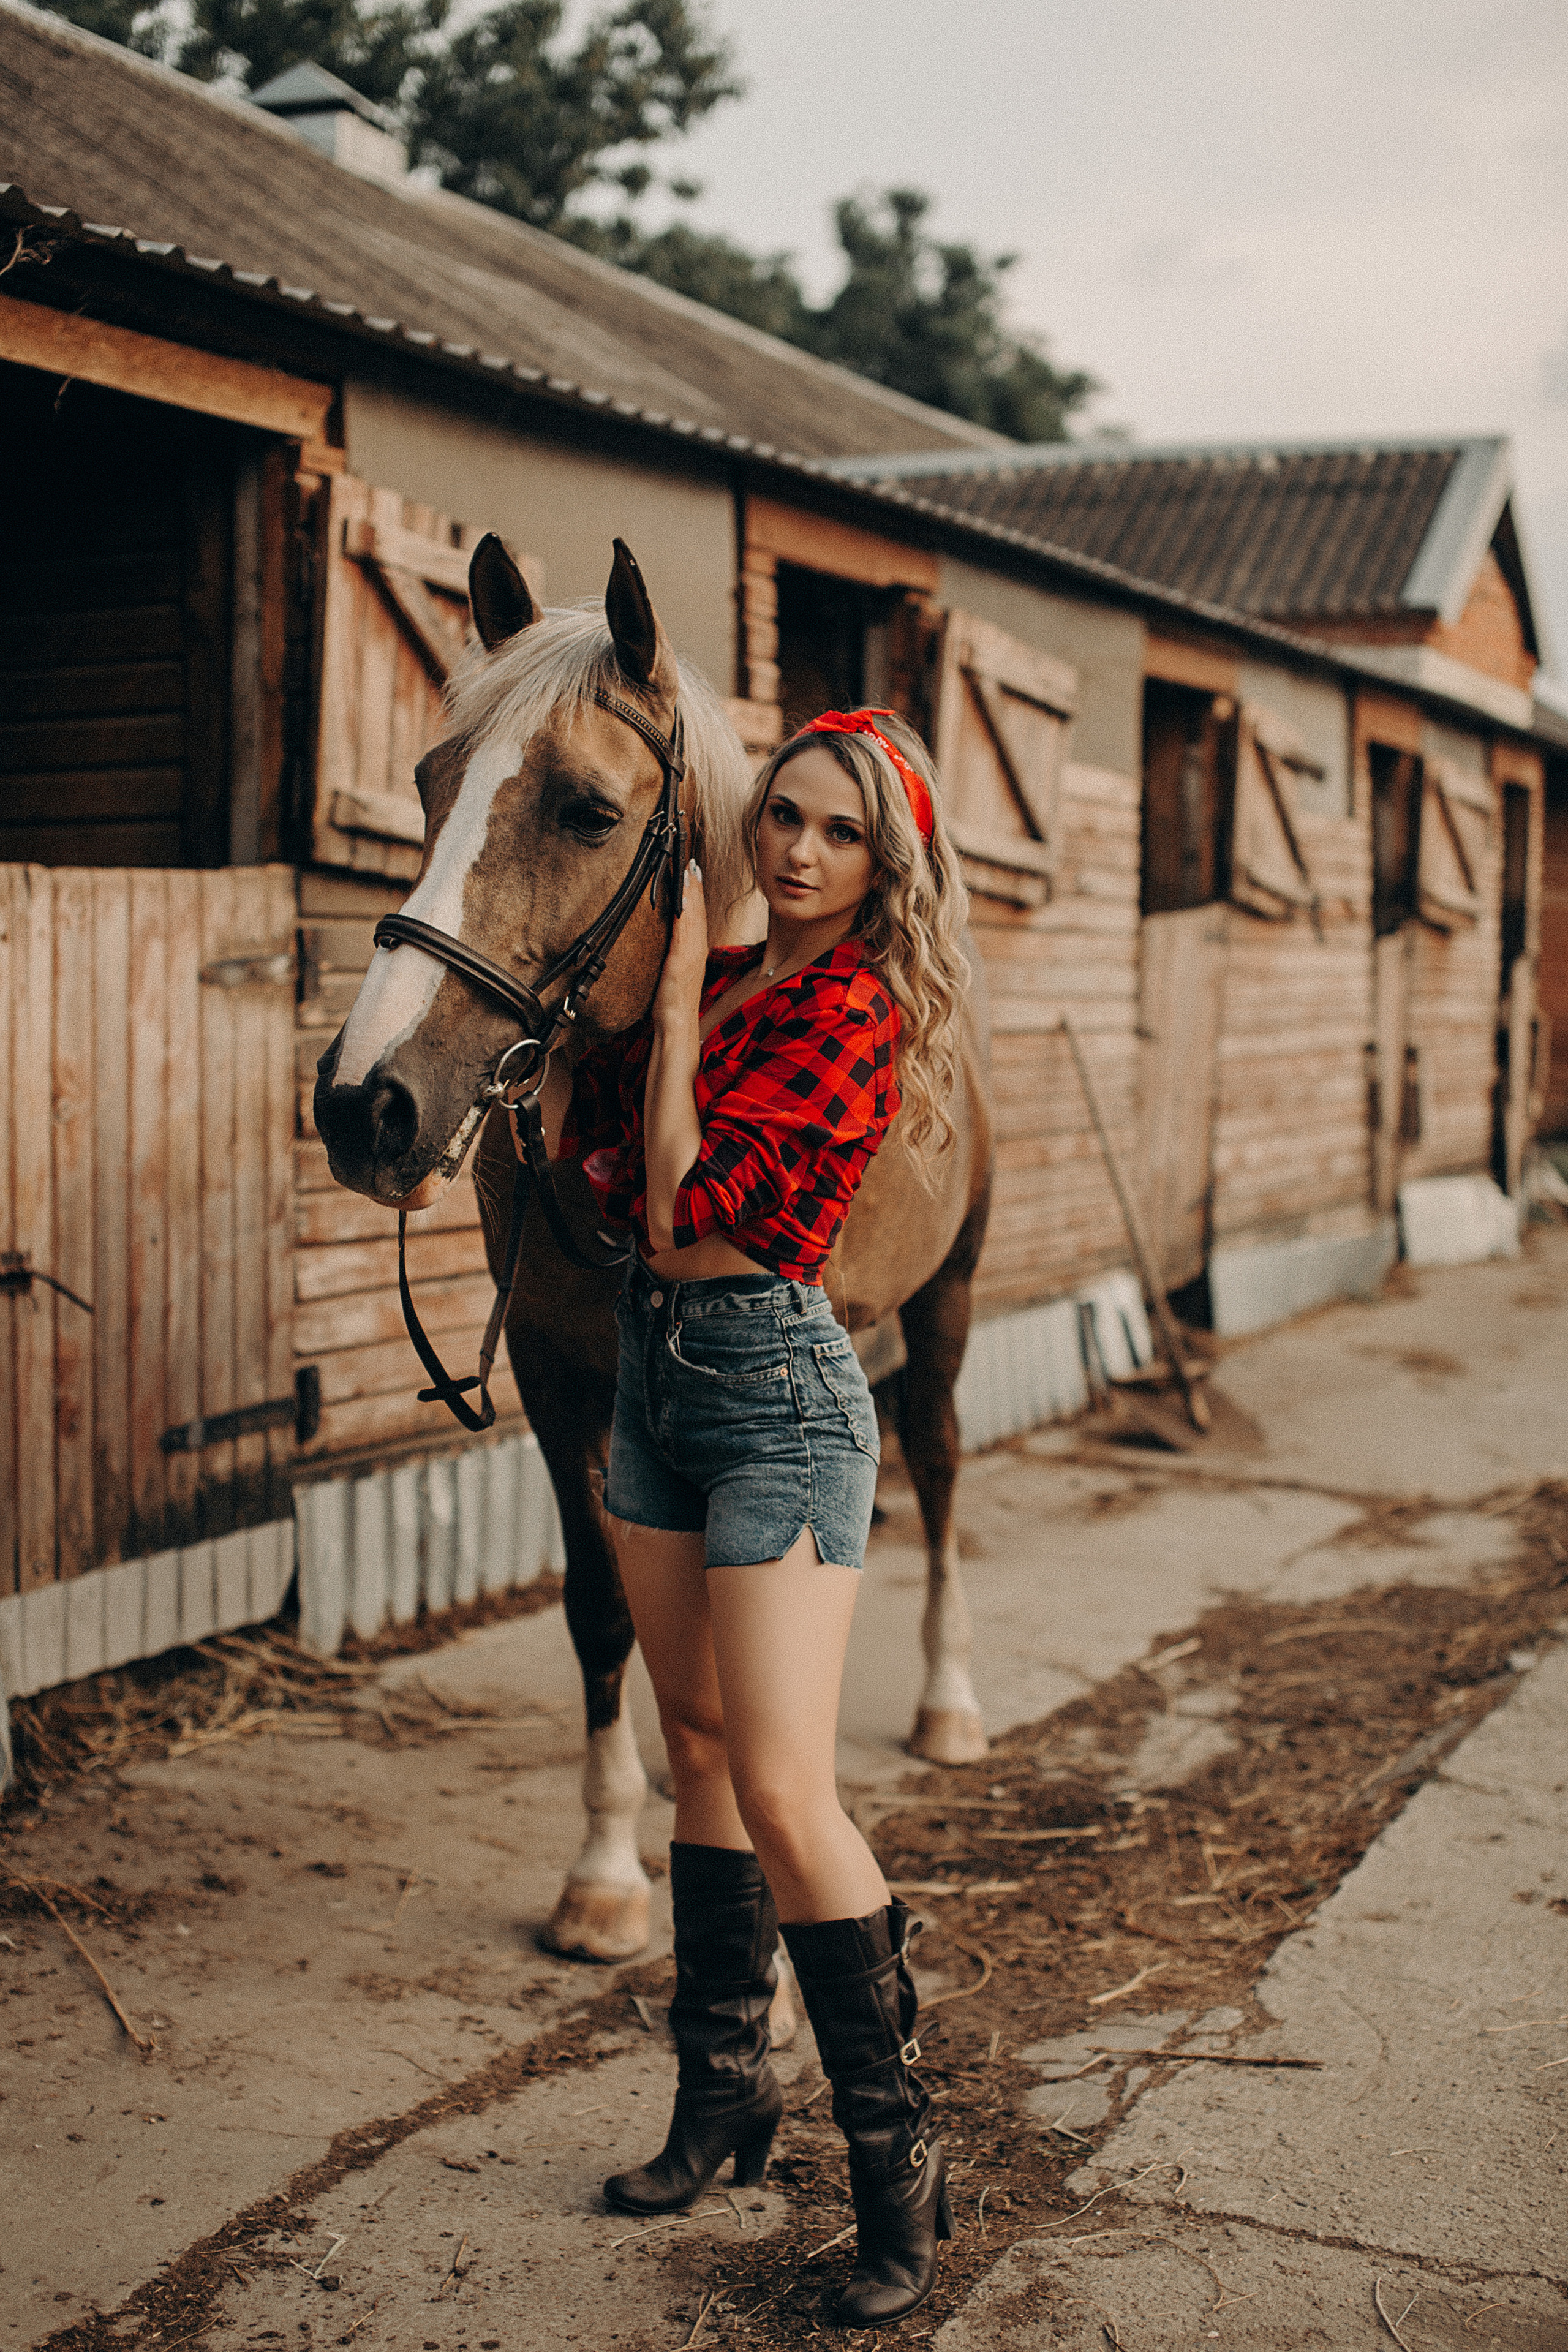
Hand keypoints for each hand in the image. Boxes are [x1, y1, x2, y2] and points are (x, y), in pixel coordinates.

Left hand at [652, 862, 707, 1031]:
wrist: (677, 1023)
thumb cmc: (673, 1002)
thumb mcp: (674, 971)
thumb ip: (674, 953)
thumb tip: (668, 938)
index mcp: (695, 949)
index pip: (696, 915)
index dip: (696, 892)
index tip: (692, 871)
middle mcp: (696, 948)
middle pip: (698, 910)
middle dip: (695, 885)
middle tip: (692, 861)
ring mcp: (691, 953)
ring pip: (693, 916)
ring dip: (691, 892)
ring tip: (688, 870)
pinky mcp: (682, 960)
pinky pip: (684, 931)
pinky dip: (685, 913)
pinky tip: (682, 899)